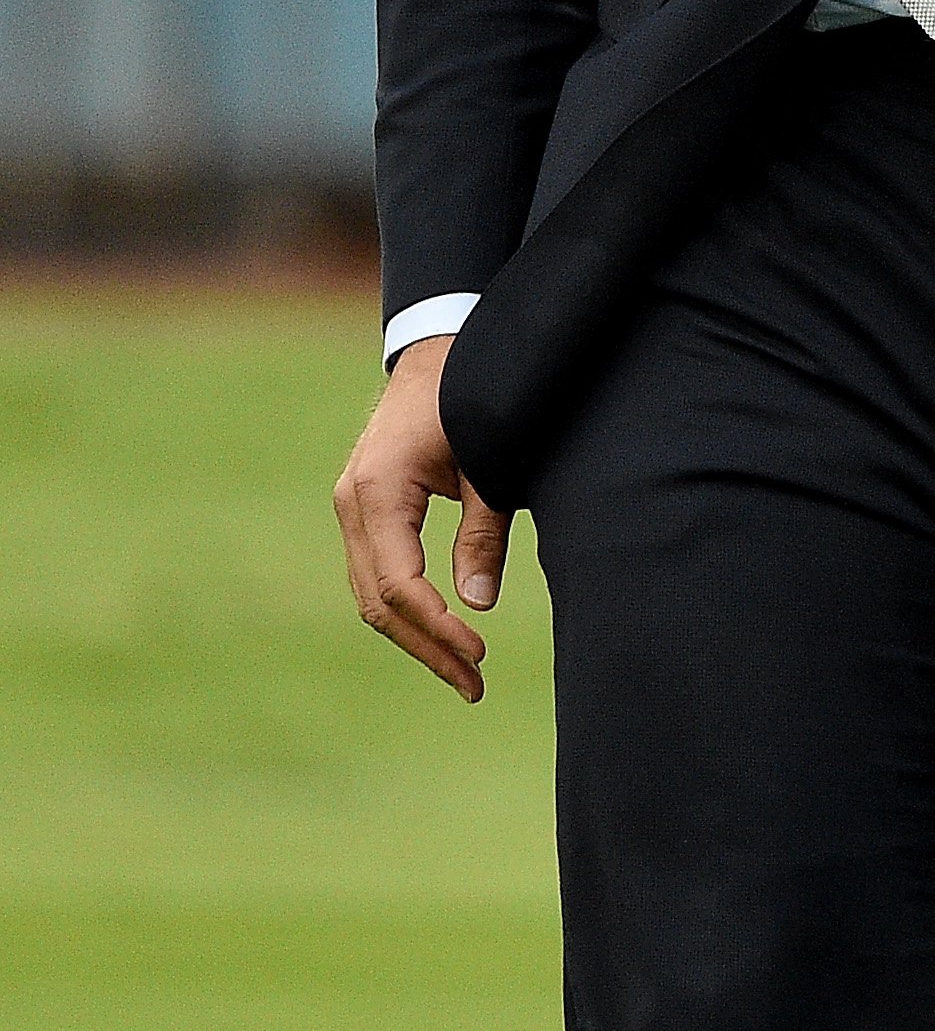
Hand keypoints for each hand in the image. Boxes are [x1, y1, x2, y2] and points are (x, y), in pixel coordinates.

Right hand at [333, 336, 512, 700]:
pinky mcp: (363, 506)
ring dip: (415, 634)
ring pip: (373, 592)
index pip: (400, 585)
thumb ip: (483, 532)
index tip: (480, 653)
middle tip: (475, 684)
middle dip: (426, 646)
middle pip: (379, 601)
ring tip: (465, 670)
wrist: (437, 346)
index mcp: (378, 491)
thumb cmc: (468, 397)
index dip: (438, 628)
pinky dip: (406, 605)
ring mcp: (352, 506)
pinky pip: (377, 570)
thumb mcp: (486, 464)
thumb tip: (479, 606)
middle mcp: (352, 503)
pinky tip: (441, 629)